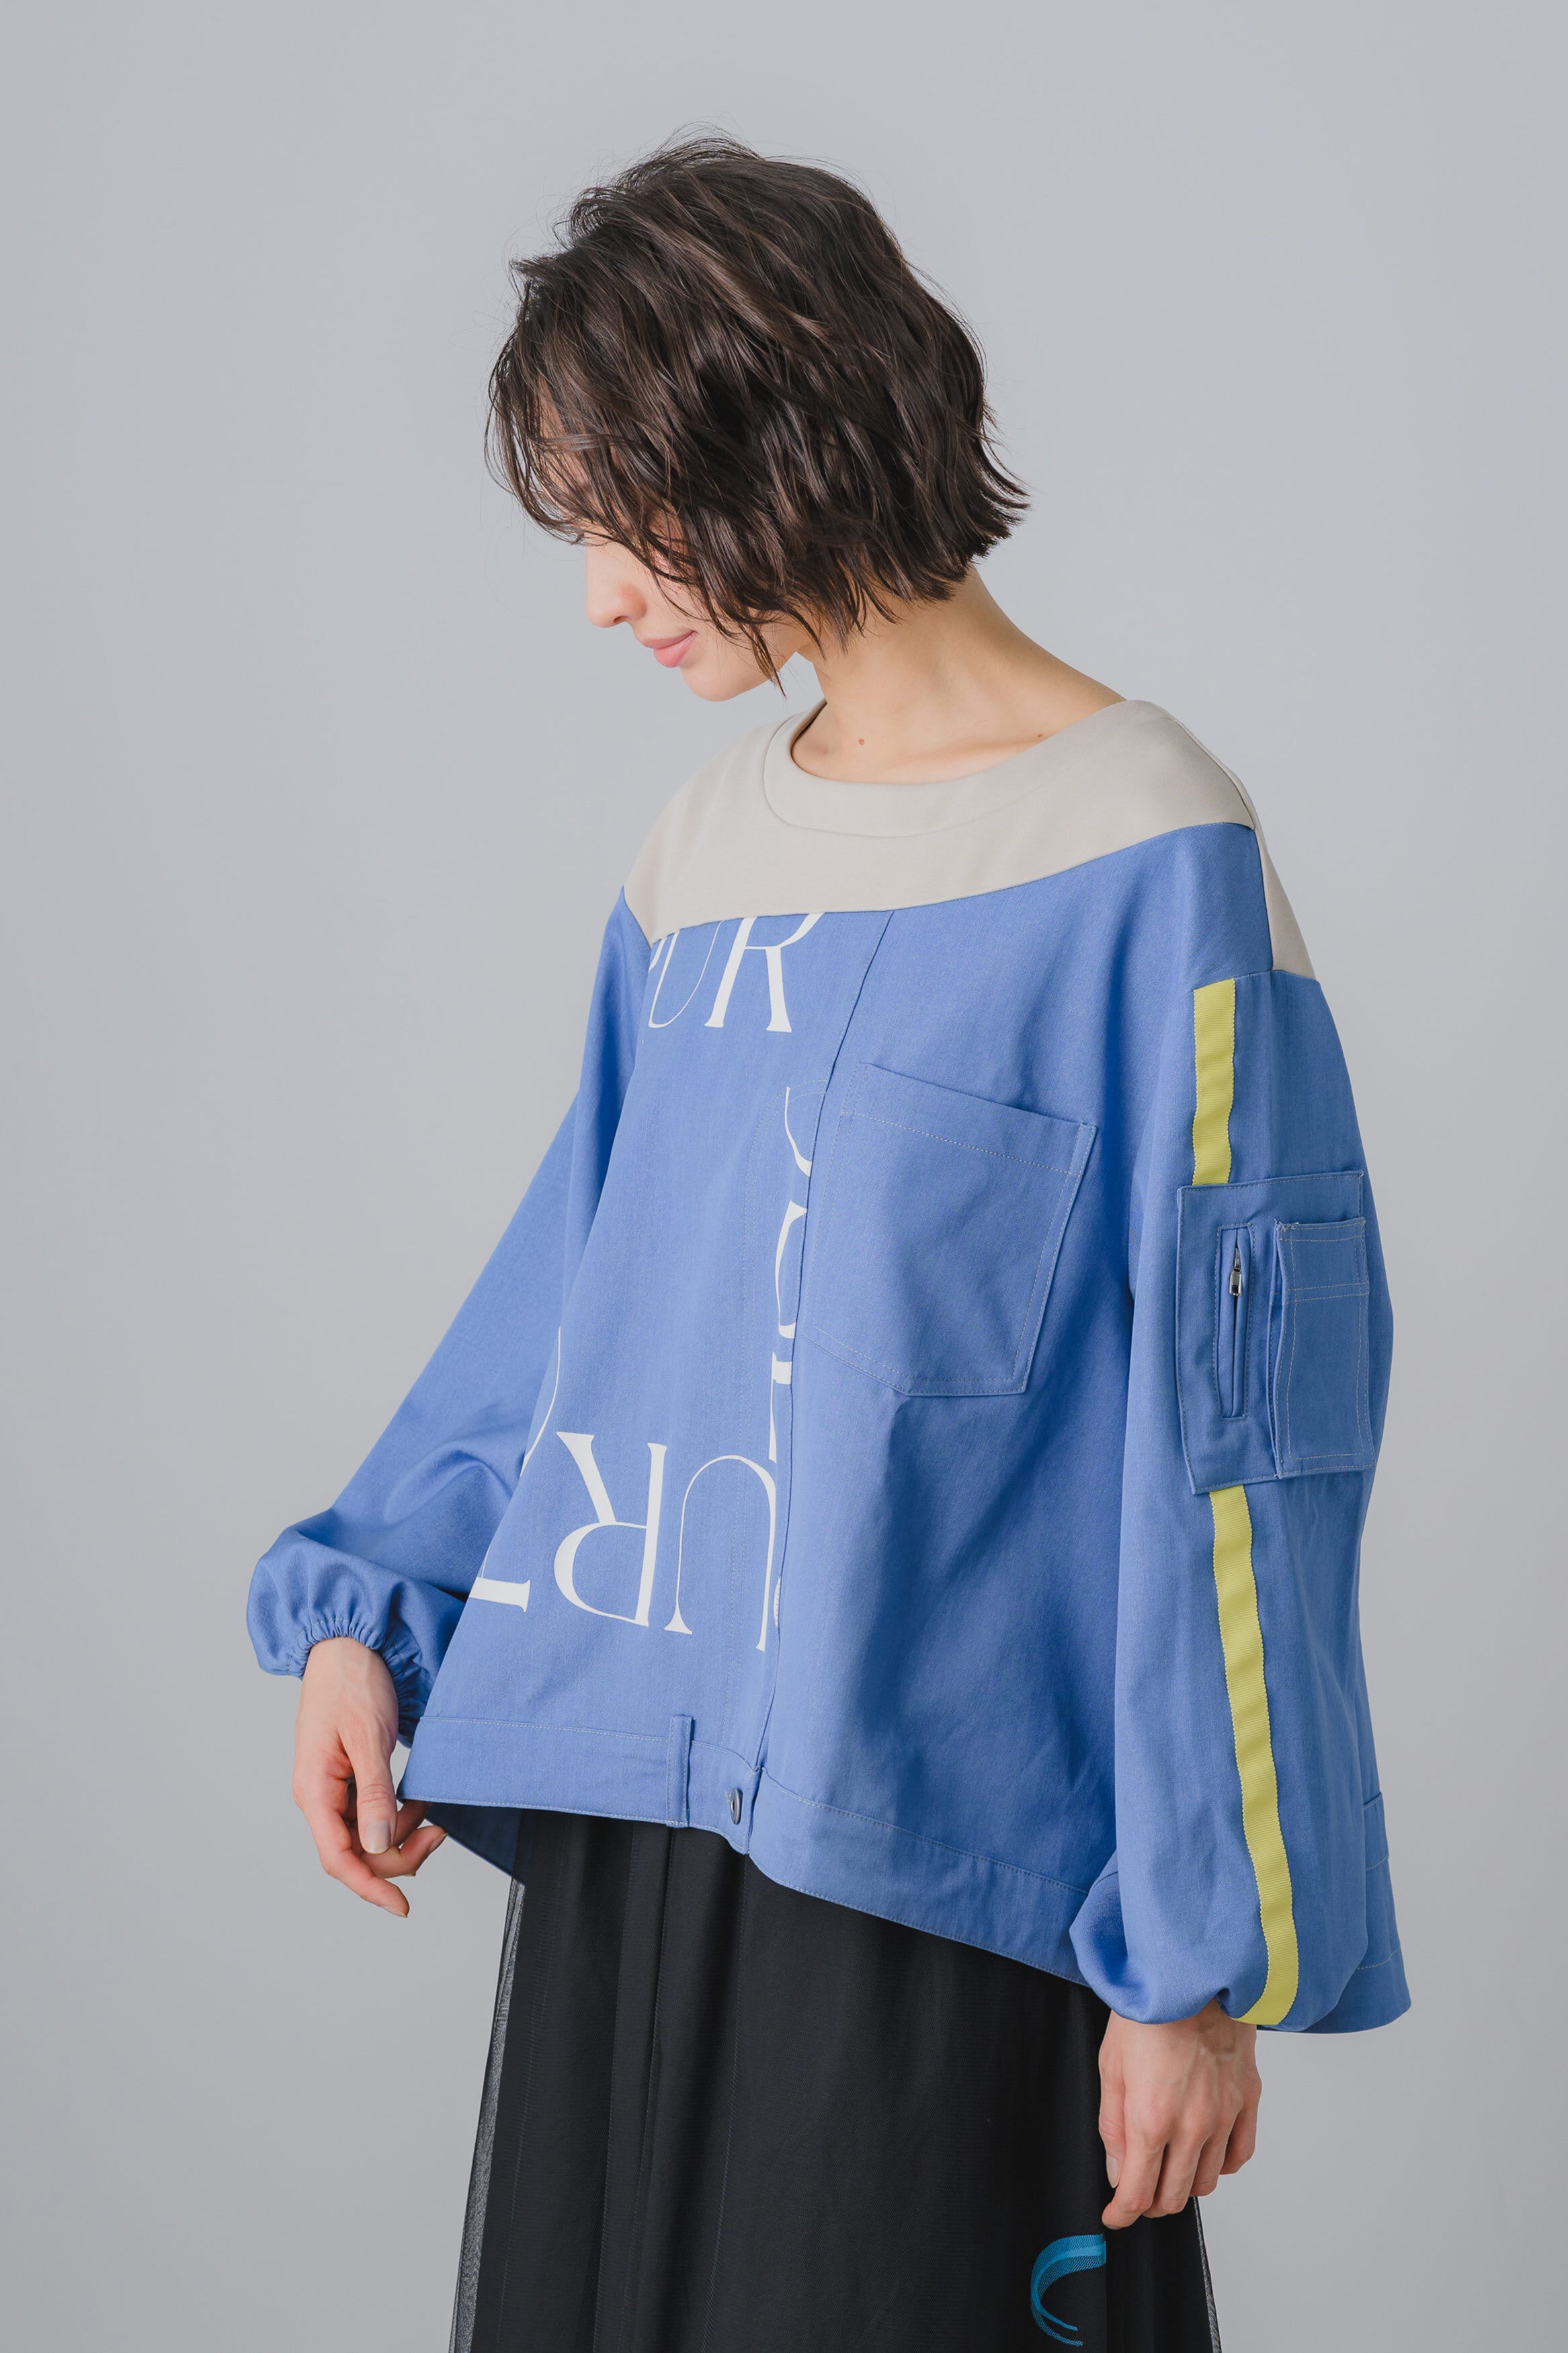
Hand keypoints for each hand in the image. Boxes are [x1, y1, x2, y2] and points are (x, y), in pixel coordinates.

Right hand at [291, 1636, 444, 1915]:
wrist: (349, 1642)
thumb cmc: (352, 1680)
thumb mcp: (369, 1737)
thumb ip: (374, 1793)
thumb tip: (376, 1845)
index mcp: (313, 1790)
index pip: (338, 1858)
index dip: (370, 1887)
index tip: (401, 1906)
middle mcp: (319, 1794)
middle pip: (355, 1853)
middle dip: (398, 1855)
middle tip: (439, 1835)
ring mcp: (333, 1786)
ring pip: (366, 1836)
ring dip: (401, 1834)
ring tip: (431, 1813)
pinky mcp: (349, 1775)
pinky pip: (371, 1813)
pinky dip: (398, 1814)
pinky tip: (417, 1799)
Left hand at [1097, 2001, 1260, 2227]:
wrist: (1192, 1974)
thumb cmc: (1147, 2012)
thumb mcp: (1110, 2066)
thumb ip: (1113, 2127)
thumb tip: (1119, 2173)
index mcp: (1152, 2118)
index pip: (1138, 2192)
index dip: (1123, 2213)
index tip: (1114, 2216)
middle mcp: (1193, 2125)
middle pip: (1175, 2195)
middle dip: (1150, 2203)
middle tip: (1137, 2192)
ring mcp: (1225, 2114)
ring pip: (1208, 2181)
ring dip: (1184, 2185)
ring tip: (1168, 2169)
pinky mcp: (1247, 2100)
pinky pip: (1240, 2155)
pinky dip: (1222, 2165)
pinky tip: (1205, 2154)